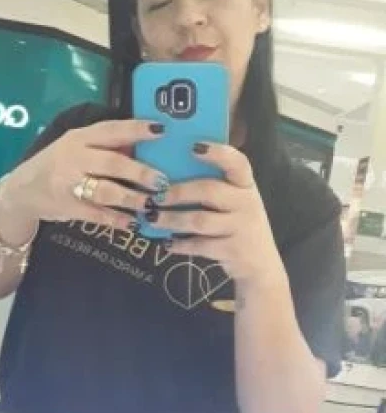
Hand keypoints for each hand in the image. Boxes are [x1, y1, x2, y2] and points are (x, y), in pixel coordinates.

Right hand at [12, 120, 167, 229]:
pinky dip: (116, 219)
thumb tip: (147, 146)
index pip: (111, 130)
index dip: (136, 129)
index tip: (161, 130)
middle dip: (139, 172)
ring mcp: (69, 184)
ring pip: (105, 191)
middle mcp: (74, 158)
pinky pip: (96, 214)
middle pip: (112, 163)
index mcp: (80, 137)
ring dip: (131, 198)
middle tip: (162, 181)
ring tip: (150, 204)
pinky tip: (132, 223)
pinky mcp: (68, 207)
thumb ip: (106, 146)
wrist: (22, 190)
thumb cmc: (60, 164)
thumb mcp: (77, 147)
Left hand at [151, 142, 279, 281]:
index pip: (237, 162)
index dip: (217, 153)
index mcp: (245, 185)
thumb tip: (168, 175)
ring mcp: (242, 227)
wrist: (260, 266)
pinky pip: (200, 245)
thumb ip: (213, 187)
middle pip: (209, 190)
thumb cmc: (238, 225)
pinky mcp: (233, 250)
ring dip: (172, 219)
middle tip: (156, 196)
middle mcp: (247, 203)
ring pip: (200, 220)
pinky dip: (180, 244)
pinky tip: (167, 243)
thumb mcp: (234, 203)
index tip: (194, 146)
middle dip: (178, 192)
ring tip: (152, 218)